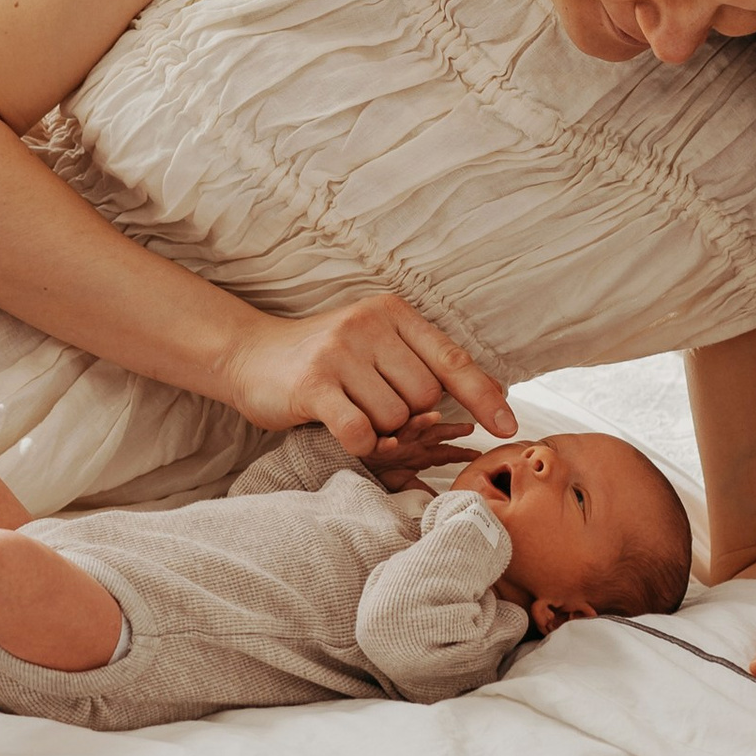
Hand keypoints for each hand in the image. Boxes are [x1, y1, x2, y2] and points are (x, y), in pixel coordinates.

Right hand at [224, 298, 513, 458]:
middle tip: (369, 404)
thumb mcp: (376, 345)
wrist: (248, 355)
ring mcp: (340, 352)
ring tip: (348, 409)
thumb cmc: (324, 359)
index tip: (508, 424)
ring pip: (395, 419)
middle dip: (405, 415)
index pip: (452, 359)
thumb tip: (494, 392)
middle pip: (424, 398)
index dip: (484, 395)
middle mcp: (369, 325)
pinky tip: (340, 429)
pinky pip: (361, 432)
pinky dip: (359, 443)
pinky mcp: (313, 383)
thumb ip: (425, 363)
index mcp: (392, 313)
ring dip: (377, 429)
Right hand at [360, 405, 478, 487]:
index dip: (462, 452)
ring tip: (435, 416)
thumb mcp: (406, 486)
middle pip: (435, 434)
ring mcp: (393, 441)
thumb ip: (424, 493)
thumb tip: (447, 505)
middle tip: (468, 427)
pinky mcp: (373, 446)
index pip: (445, 452)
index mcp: (420, 454)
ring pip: (409, 428)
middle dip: (451, 430)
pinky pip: (379, 443)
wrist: (354, 467)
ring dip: (422, 422)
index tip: (478, 454)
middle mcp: (410, 444)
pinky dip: (385, 442)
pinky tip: (391, 442)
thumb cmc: (379, 473)